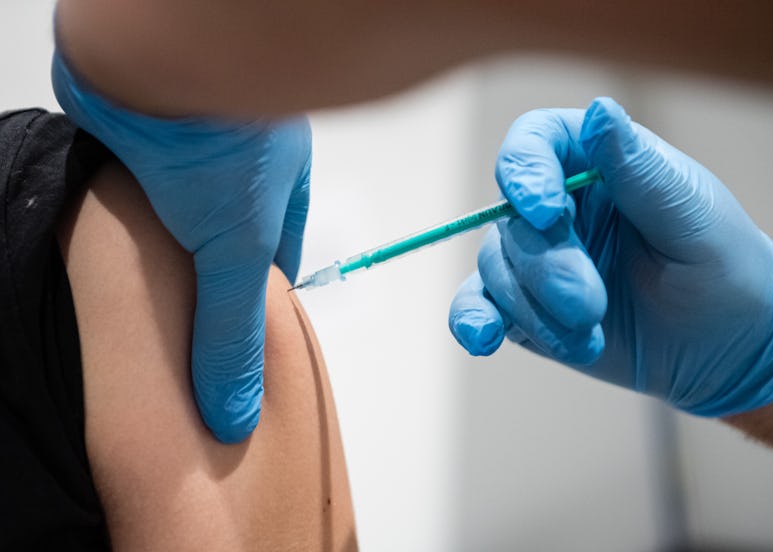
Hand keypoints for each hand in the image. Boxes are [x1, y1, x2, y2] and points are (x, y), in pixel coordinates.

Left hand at [52, 48, 310, 441]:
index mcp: (277, 184)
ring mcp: (183, 153)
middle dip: (203, 283)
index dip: (257, 298)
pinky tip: (111, 255)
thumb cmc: (224, 139)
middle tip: (185, 334)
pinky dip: (120, 228)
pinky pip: (128, 196)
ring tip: (143, 306)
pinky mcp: (133, 140)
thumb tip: (235, 409)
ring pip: (171, 220)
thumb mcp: (238, 253)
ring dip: (156, 254)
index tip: (241, 337)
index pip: (273, 256)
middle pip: (220, 240)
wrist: (153, 64)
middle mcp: (233, 168)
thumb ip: (232, 333)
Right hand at [449, 97, 772, 415]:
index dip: (525, 171)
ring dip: (535, 310)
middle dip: (546, 268)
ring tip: (588, 338)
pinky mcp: (526, 308)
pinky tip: (484, 340)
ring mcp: (537, 259)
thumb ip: (640, 171)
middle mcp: (557, 206)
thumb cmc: (723, 267)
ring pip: (496, 268)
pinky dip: (474, 320)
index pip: (534, 143)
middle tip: (589, 306)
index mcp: (594, 164)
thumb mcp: (692, 216)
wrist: (728, 347)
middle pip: (513, 220)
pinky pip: (480, 305)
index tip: (546, 212)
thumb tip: (601, 109)